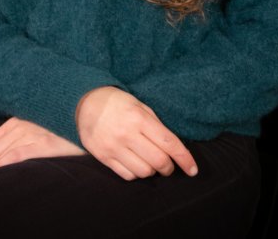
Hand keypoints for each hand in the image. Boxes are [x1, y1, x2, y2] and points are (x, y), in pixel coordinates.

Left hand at [0, 116, 85, 174]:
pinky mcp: (42, 144)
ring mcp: (29, 134)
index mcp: (15, 121)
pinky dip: (1, 170)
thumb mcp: (35, 127)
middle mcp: (18, 125)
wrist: (88, 120)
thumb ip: (18, 136)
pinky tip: (1, 179)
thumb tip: (0, 155)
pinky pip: (12, 158)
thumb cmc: (61, 130)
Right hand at [76, 86, 197, 180]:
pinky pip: (128, 175)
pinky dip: (136, 173)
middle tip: (168, 165)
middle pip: (158, 161)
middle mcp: (126, 133)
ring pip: (144, 172)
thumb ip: (155, 125)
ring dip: (152, 170)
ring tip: (149, 161)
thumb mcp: (139, 105)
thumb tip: (173, 148)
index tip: (192, 169)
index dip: (184, 158)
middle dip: (168, 167)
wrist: (84, 102)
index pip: (168, 143)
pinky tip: (135, 163)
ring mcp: (113, 147)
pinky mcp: (103, 157)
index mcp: (139, 118)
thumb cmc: (117, 102)